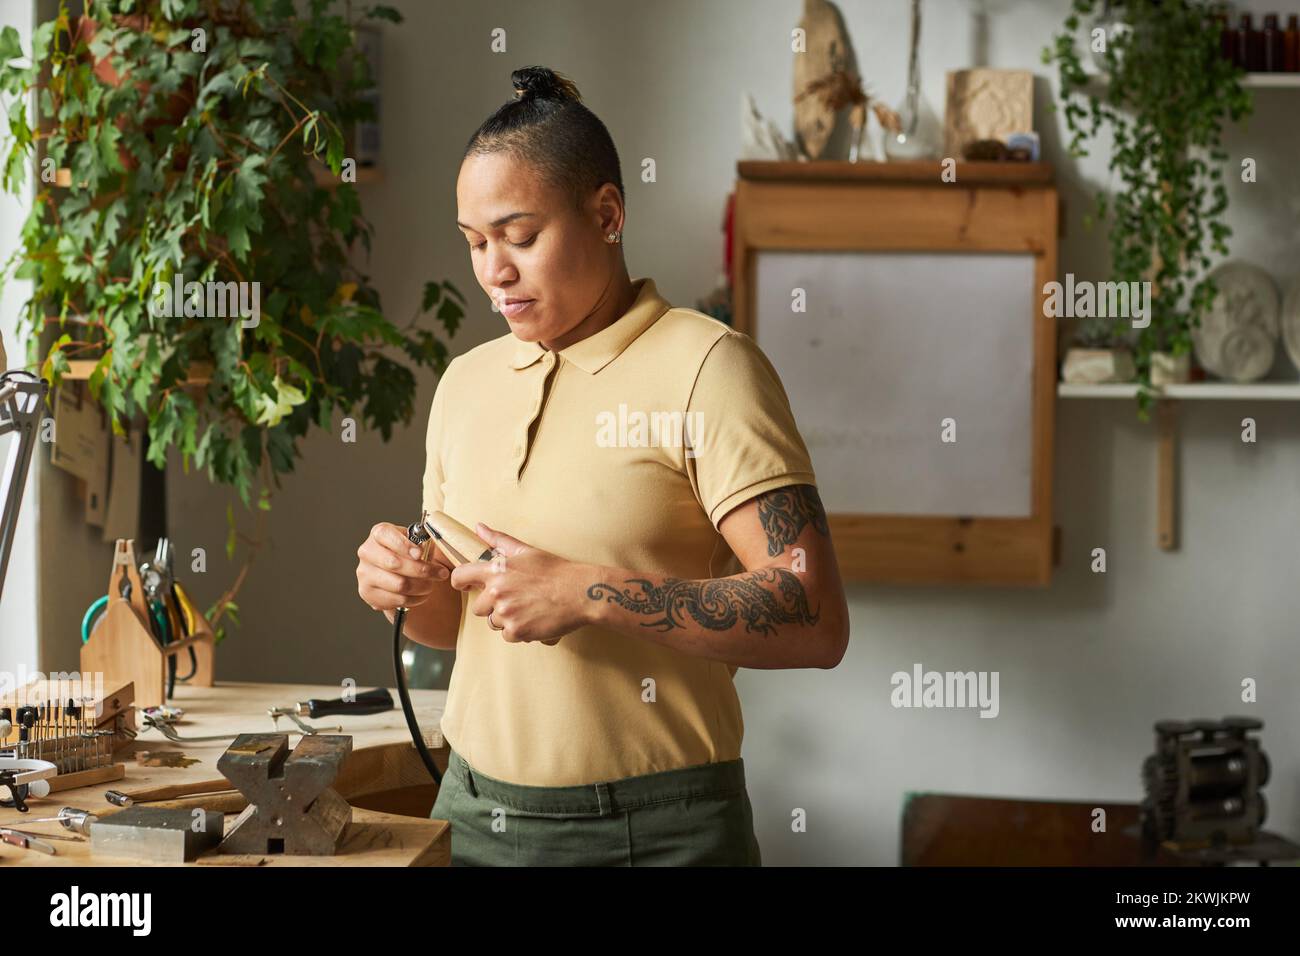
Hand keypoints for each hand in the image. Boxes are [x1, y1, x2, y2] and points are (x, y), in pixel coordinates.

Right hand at [356, 522, 451, 612]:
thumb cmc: (410, 554)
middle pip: (394, 563)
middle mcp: (367, 552)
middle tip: (440, 573)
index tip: (420, 553)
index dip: (404, 545)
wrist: (398, 573)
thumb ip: (423, 542)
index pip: (385, 535)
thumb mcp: (417, 542)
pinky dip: (414, 599)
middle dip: (422, 570)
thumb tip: (428, 548)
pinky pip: (396, 600)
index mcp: (378, 534)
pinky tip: (421, 594)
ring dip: (421, 587)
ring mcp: (365, 574)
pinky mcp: (367, 593)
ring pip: (399, 585)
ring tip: (431, 585)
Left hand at [449, 523, 592, 645]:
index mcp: (496, 570)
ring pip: (494, 622)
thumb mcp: (526, 552)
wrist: (580, 592)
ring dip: (507, 619)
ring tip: (528, 608)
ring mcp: (506, 613)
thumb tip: (479, 527)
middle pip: (478, 607)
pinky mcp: (517, 631)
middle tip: (515, 599)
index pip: (460, 577)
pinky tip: (534, 619)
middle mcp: (497, 593)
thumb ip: (499, 540)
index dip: (460, 582)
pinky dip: (520, 631)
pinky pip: (508, 636)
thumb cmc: (555, 570)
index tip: (466, 585)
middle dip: (492, 605)